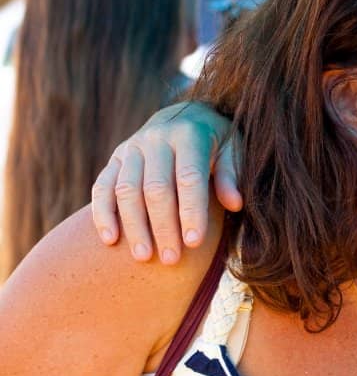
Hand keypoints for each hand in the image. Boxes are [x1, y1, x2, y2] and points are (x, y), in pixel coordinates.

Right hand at [91, 103, 240, 262]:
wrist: (185, 115)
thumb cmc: (217, 142)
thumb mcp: (234, 149)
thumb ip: (232, 174)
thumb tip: (235, 204)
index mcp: (189, 134)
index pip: (189, 178)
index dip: (191, 212)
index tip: (194, 244)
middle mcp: (156, 138)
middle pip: (156, 188)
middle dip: (163, 226)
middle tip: (171, 259)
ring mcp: (131, 148)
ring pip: (126, 190)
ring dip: (134, 226)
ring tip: (143, 257)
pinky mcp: (115, 159)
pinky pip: (102, 187)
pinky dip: (103, 213)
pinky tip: (110, 240)